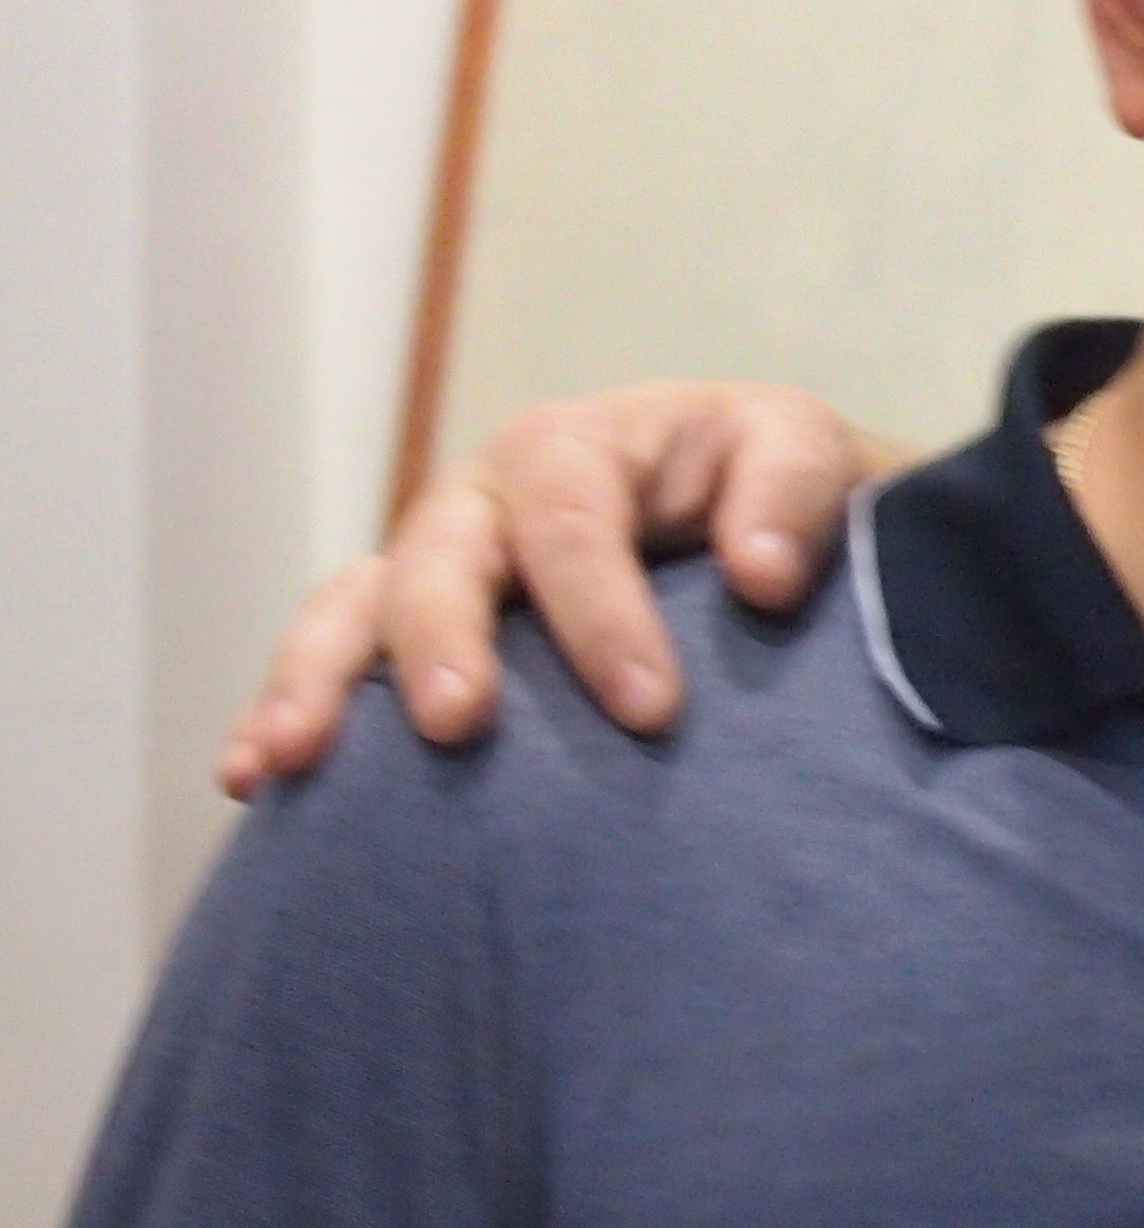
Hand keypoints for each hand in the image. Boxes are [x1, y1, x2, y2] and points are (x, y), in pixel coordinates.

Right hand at [218, 384, 894, 794]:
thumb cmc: (777, 498)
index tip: (652, 712)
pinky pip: (333, 664)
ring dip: (316, 680)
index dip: (603, 614)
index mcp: (580, 449)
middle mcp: (488, 503)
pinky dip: (284, 711)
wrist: (763, 535)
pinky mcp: (412, 638)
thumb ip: (791, 495)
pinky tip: (253, 779)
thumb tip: (757, 574)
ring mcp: (438, 570)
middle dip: (442, 642)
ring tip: (290, 759)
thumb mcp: (806, 461)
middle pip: (441, 559)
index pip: (573, 522)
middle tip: (459, 726)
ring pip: (356, 609)